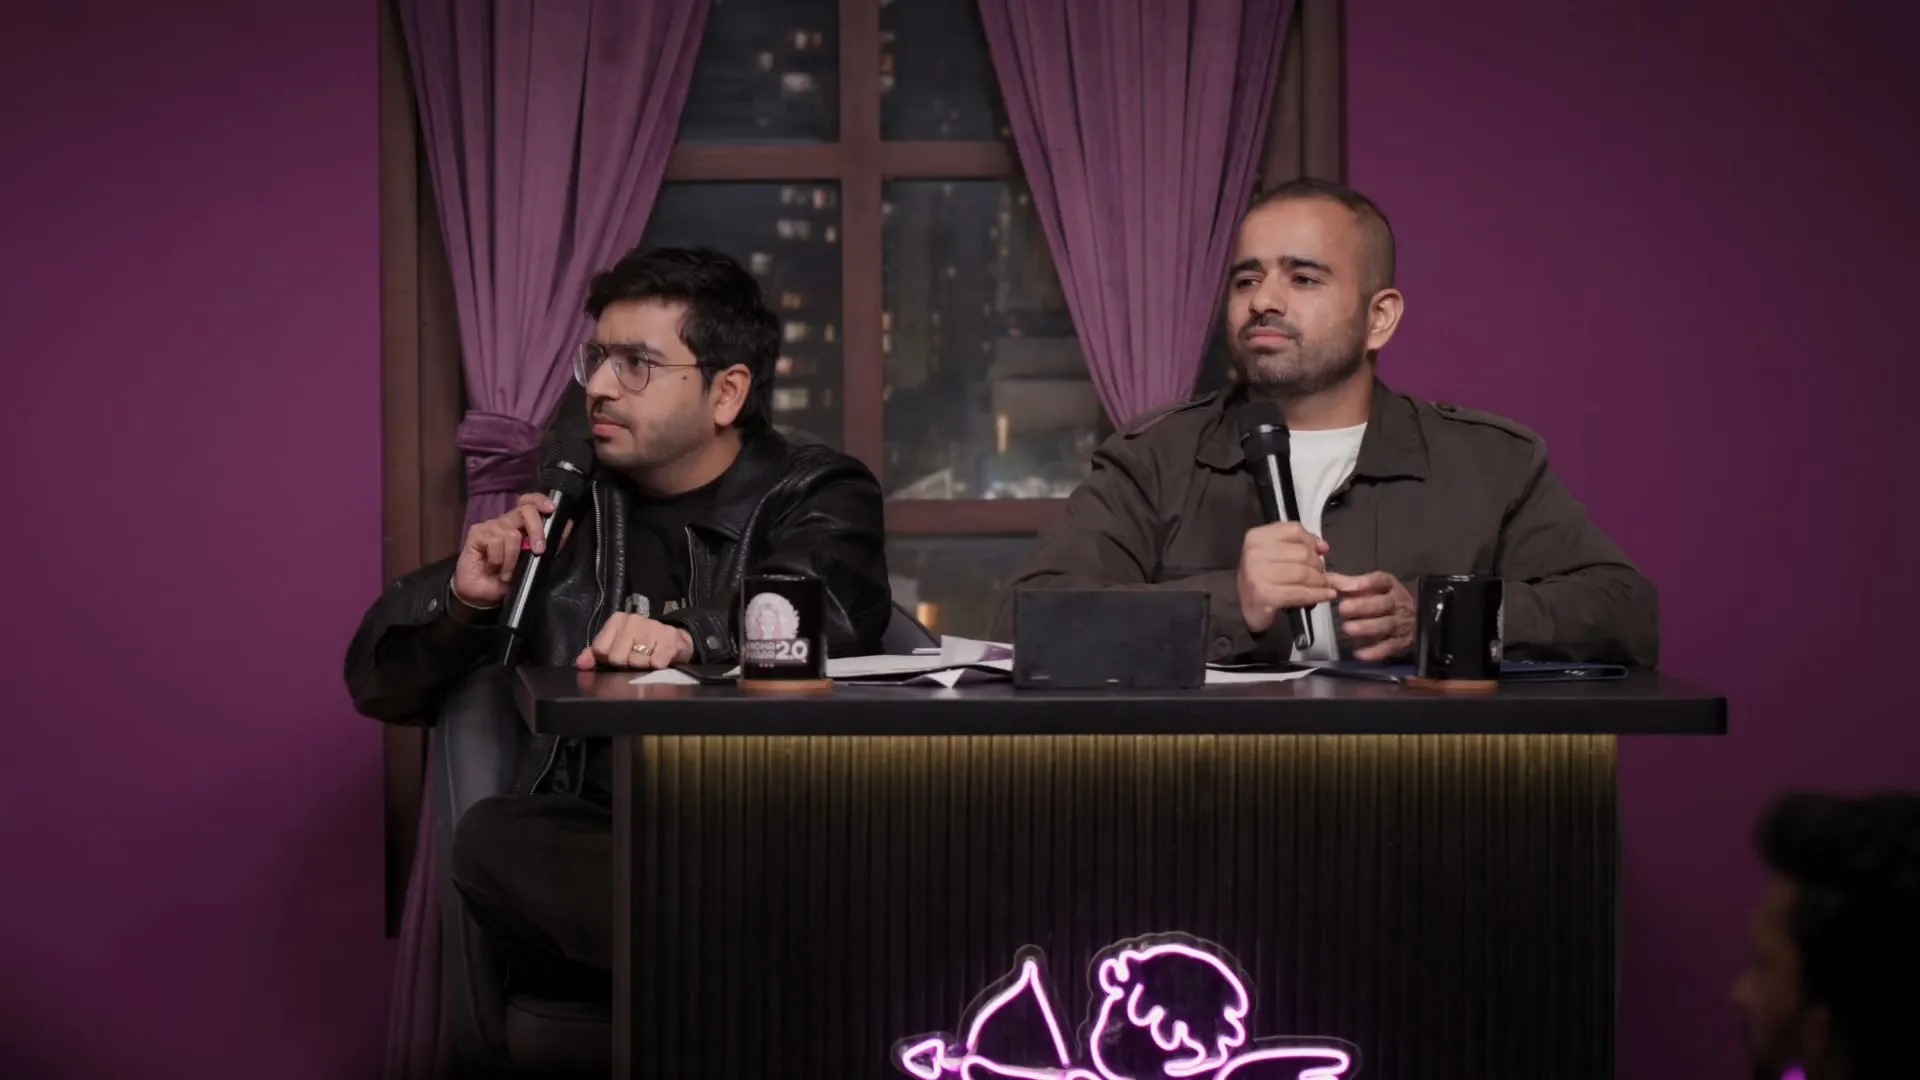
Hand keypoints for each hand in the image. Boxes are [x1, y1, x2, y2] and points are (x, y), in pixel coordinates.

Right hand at [450, 493, 555, 608]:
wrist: (482, 594)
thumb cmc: (508, 579)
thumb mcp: (534, 564)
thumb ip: (550, 545)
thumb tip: (567, 526)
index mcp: (520, 525)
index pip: (529, 502)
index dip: (540, 501)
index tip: (552, 509)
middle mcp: (506, 522)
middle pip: (525, 510)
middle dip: (536, 530)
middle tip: (539, 551)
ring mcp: (491, 526)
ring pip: (511, 533)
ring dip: (512, 558)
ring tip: (506, 572)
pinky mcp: (476, 533)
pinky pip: (495, 541)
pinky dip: (498, 559)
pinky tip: (493, 567)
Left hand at [576, 613, 693, 670]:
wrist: (673, 640)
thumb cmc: (640, 644)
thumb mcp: (616, 646)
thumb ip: (595, 655)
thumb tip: (581, 663)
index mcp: (617, 620)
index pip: (601, 649)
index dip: (608, 659)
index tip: (619, 657)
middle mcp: (633, 620)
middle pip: (617, 657)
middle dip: (626, 664)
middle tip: (635, 660)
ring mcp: (652, 627)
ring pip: (637, 661)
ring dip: (643, 666)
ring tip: (648, 659)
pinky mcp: (669, 638)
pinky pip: (656, 662)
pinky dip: (657, 666)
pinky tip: (659, 660)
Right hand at [1236, 522, 1335, 633]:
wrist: (1248, 606)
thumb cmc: (1264, 578)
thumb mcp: (1276, 554)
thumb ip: (1300, 545)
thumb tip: (1323, 547)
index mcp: (1257, 537)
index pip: (1294, 530)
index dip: (1311, 541)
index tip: (1320, 551)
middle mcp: (1255, 553)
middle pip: (1302, 553)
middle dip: (1317, 565)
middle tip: (1321, 574)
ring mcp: (1258, 574)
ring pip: (1303, 573)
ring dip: (1320, 581)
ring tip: (1324, 585)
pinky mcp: (1265, 595)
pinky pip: (1300, 592)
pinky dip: (1317, 594)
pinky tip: (1326, 595)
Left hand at [1328, 571, 1415, 660]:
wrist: (1416, 617)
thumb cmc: (1385, 598)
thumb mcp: (1371, 586)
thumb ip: (1348, 583)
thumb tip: (1326, 579)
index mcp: (1390, 586)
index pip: (1381, 581)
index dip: (1368, 582)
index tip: (1352, 586)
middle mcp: (1397, 603)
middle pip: (1383, 604)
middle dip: (1363, 606)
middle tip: (1343, 608)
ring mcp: (1401, 622)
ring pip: (1386, 625)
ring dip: (1367, 627)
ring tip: (1347, 628)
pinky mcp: (1401, 641)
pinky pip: (1389, 647)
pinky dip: (1375, 652)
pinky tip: (1359, 654)